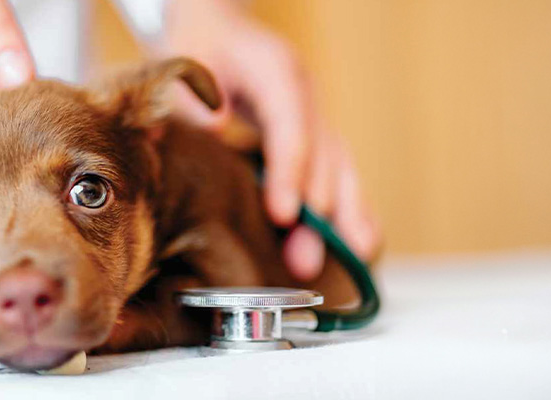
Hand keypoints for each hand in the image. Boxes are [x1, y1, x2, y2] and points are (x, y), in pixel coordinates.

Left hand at [165, 0, 380, 279]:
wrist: (220, 25)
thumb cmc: (203, 43)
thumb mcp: (189, 60)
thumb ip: (195, 100)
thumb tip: (211, 132)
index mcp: (277, 72)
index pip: (290, 127)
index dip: (291, 173)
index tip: (284, 215)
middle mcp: (306, 96)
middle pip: (322, 157)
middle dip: (316, 212)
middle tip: (303, 261)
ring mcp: (316, 116)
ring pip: (342, 168)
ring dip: (346, 217)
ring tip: (354, 262)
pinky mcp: (315, 136)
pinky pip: (341, 173)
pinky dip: (354, 208)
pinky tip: (361, 245)